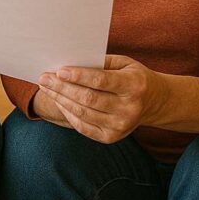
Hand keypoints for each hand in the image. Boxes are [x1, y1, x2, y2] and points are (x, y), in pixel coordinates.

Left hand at [37, 54, 166, 143]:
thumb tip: (70, 62)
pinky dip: (68, 114)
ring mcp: (121, 126)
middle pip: (88, 99)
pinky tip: (58, 102)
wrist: (154, 102)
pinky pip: (83, 127)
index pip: (101, 81)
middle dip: (62, 88)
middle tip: (44, 78)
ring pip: (82, 113)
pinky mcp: (112, 138)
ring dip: (60, 100)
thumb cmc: (133, 77)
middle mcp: (129, 109)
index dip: (78, 76)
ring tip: (47, 88)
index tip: (59, 71)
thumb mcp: (124, 63)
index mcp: (134, 86)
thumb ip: (100, 62)